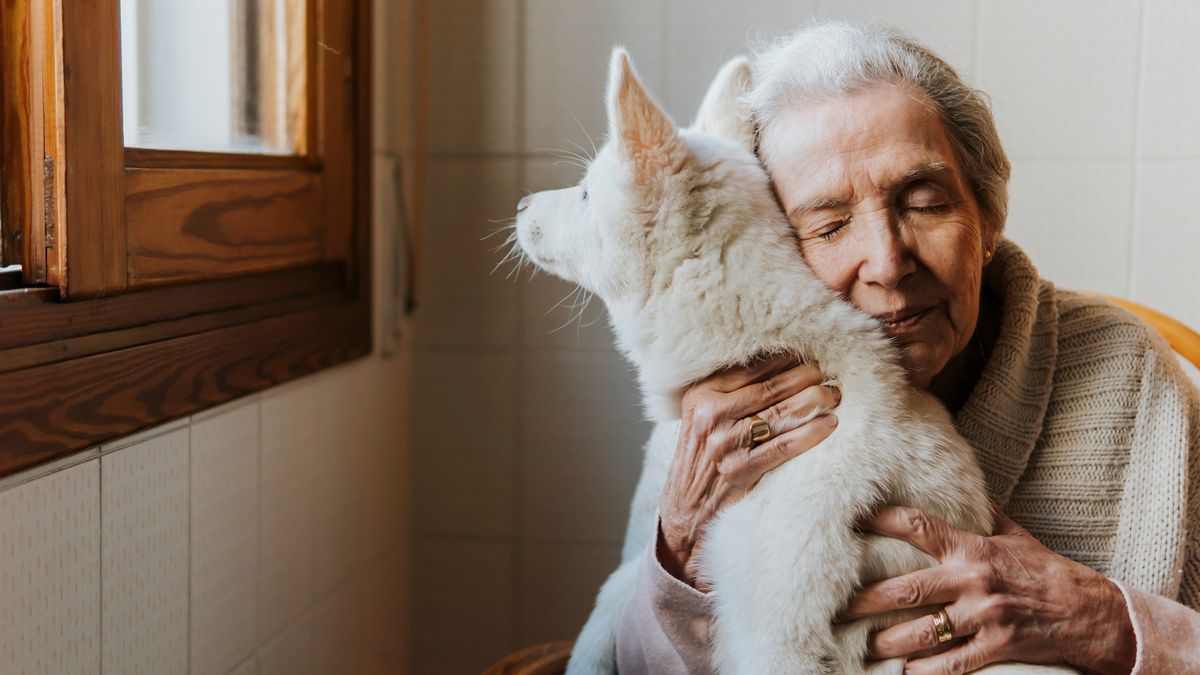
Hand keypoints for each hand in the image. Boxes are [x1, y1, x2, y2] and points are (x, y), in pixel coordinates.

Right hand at [658, 354, 839, 588]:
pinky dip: (810, 433)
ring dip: (814, 400)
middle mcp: (711, 415)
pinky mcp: (740, 470)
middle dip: (806, 376)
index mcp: (701, 395)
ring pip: (780, 413)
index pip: (751, 367)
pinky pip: (783, 446)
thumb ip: (731, 393)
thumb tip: (781, 364)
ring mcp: (725, 444)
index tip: (810, 353)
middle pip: (770, 387)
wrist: (684, 512)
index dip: (786, 358)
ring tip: (835, 394)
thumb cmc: (702, 459)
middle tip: (830, 371)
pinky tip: (830, 425)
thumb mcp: (704, 419)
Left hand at [843, 505, 1135, 674]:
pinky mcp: (996, 647)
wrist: (1087, 610)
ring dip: (888, 641)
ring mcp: (983, 616)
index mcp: (972, 548)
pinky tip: (901, 672)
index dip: (882, 521)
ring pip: (924, 631)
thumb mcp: (1012, 534)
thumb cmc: (1043, 569)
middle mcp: (973, 580)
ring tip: (862, 645)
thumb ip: (980, 513)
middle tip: (837, 605)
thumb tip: (958, 482)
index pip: (918, 528)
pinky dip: (924, 671)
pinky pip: (952, 663)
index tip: (852, 520)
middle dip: (867, 599)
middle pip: (907, 589)